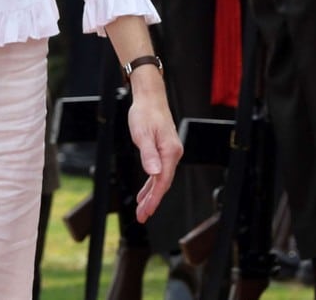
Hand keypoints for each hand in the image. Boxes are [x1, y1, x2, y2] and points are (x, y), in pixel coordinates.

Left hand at [126, 69, 181, 223]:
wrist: (150, 98)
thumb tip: (154, 174)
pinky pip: (159, 172)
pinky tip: (145, 193)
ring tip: (142, 210)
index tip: (146, 212)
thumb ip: (149, 155)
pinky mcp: (164, 150)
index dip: (154, 198)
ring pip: (161, 179)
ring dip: (151, 195)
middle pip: (163, 183)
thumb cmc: (145, 113)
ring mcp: (170, 152)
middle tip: (142, 216)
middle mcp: (173, 153)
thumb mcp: (142, 134)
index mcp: (170, 151)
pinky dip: (151, 184)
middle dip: (152, 201)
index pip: (162, 181)